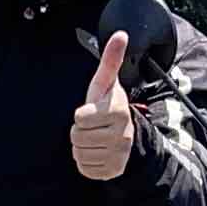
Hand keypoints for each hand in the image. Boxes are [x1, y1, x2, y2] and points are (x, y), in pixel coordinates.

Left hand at [69, 30, 134, 181]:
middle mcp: (121, 135)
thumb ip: (110, 60)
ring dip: (82, 146)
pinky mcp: (111, 171)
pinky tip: (96, 152)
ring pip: (79, 153)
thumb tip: (120, 34)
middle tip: (93, 127)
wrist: (130, 136)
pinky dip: (86, 161)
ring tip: (94, 138)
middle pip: (76, 137)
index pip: (79, 118)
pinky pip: (84, 168)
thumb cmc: (109, 106)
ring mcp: (117, 156)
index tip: (92, 112)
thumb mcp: (107, 84)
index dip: (81, 115)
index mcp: (117, 112)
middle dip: (80, 131)